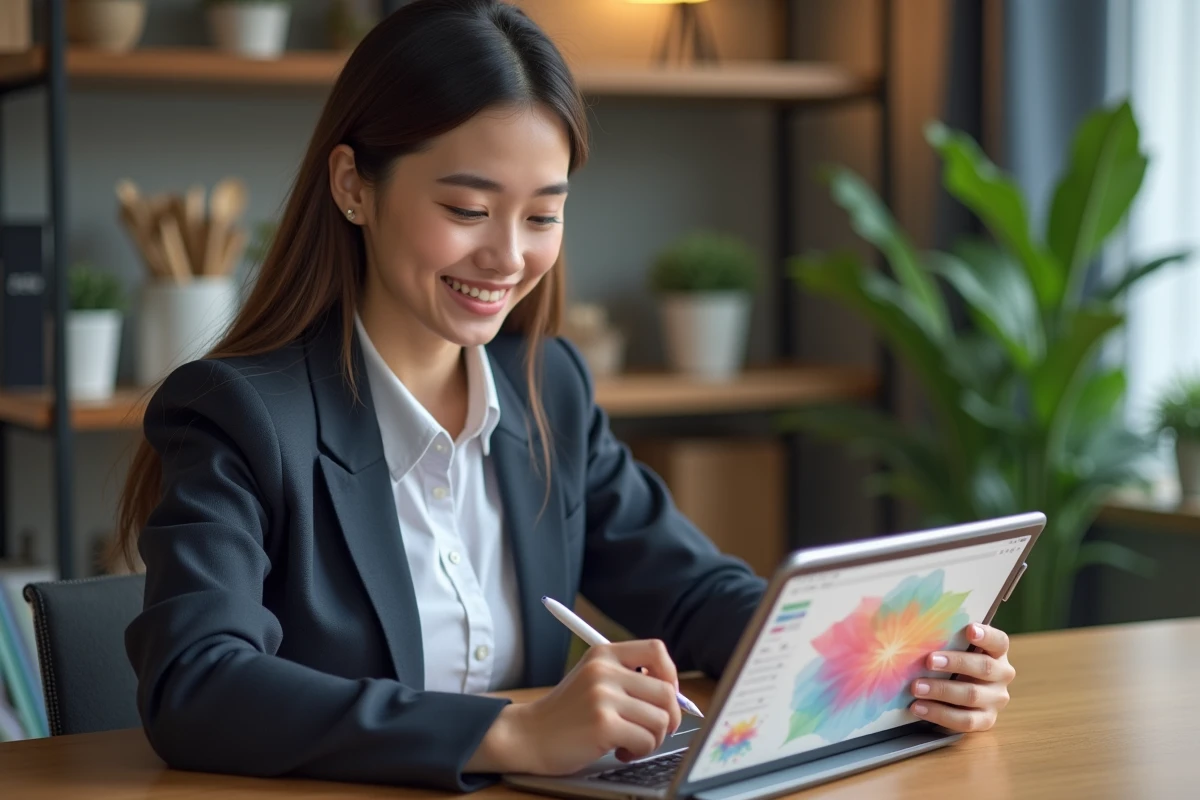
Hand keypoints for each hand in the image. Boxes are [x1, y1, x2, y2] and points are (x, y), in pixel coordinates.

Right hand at [466, 639, 682, 774]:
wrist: (528, 736)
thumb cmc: (566, 714)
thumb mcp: (593, 680)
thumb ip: (628, 679)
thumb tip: (677, 697)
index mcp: (604, 654)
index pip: (657, 651)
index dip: (670, 675)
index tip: (664, 697)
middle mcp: (604, 670)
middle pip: (667, 691)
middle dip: (669, 717)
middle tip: (652, 730)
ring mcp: (603, 696)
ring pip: (660, 719)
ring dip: (653, 739)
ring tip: (631, 743)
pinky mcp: (603, 724)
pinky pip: (646, 740)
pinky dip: (639, 752)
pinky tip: (620, 752)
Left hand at [909, 623, 1014, 732]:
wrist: (957, 695)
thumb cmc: (952, 663)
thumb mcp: (954, 649)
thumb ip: (947, 640)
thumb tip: (915, 632)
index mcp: (997, 652)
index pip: (998, 641)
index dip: (986, 635)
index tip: (969, 629)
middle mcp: (1002, 675)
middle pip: (984, 667)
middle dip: (955, 663)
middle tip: (929, 661)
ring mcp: (996, 699)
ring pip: (972, 695)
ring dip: (941, 691)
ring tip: (916, 687)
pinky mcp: (986, 720)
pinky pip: (965, 720)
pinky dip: (939, 714)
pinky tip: (918, 708)